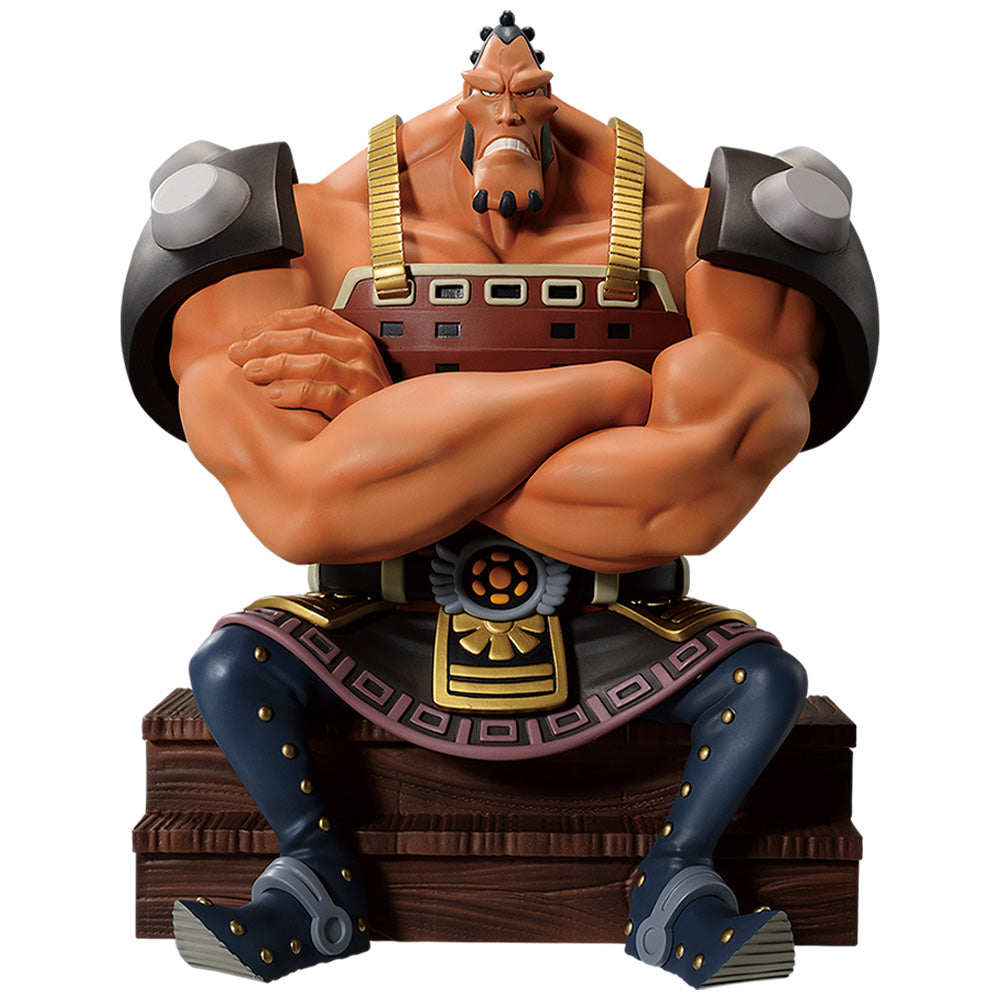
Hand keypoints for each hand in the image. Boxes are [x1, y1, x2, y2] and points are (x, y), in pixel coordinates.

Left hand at [228, 305, 392, 419]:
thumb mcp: (344, 367)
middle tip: (236, 353)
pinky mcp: (360, 404)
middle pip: (306, 337)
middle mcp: (361, 352)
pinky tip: (273, 395)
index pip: (311, 316)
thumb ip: (316, 352)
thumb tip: (266, 344)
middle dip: (265, 343)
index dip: (275, 321)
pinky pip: (324, 394)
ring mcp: (362, 377)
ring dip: (276, 365)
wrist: (394, 430)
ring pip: (314, 362)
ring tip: (250, 371)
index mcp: (354, 336)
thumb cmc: (361, 399)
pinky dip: (295, 392)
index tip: (248, 333)